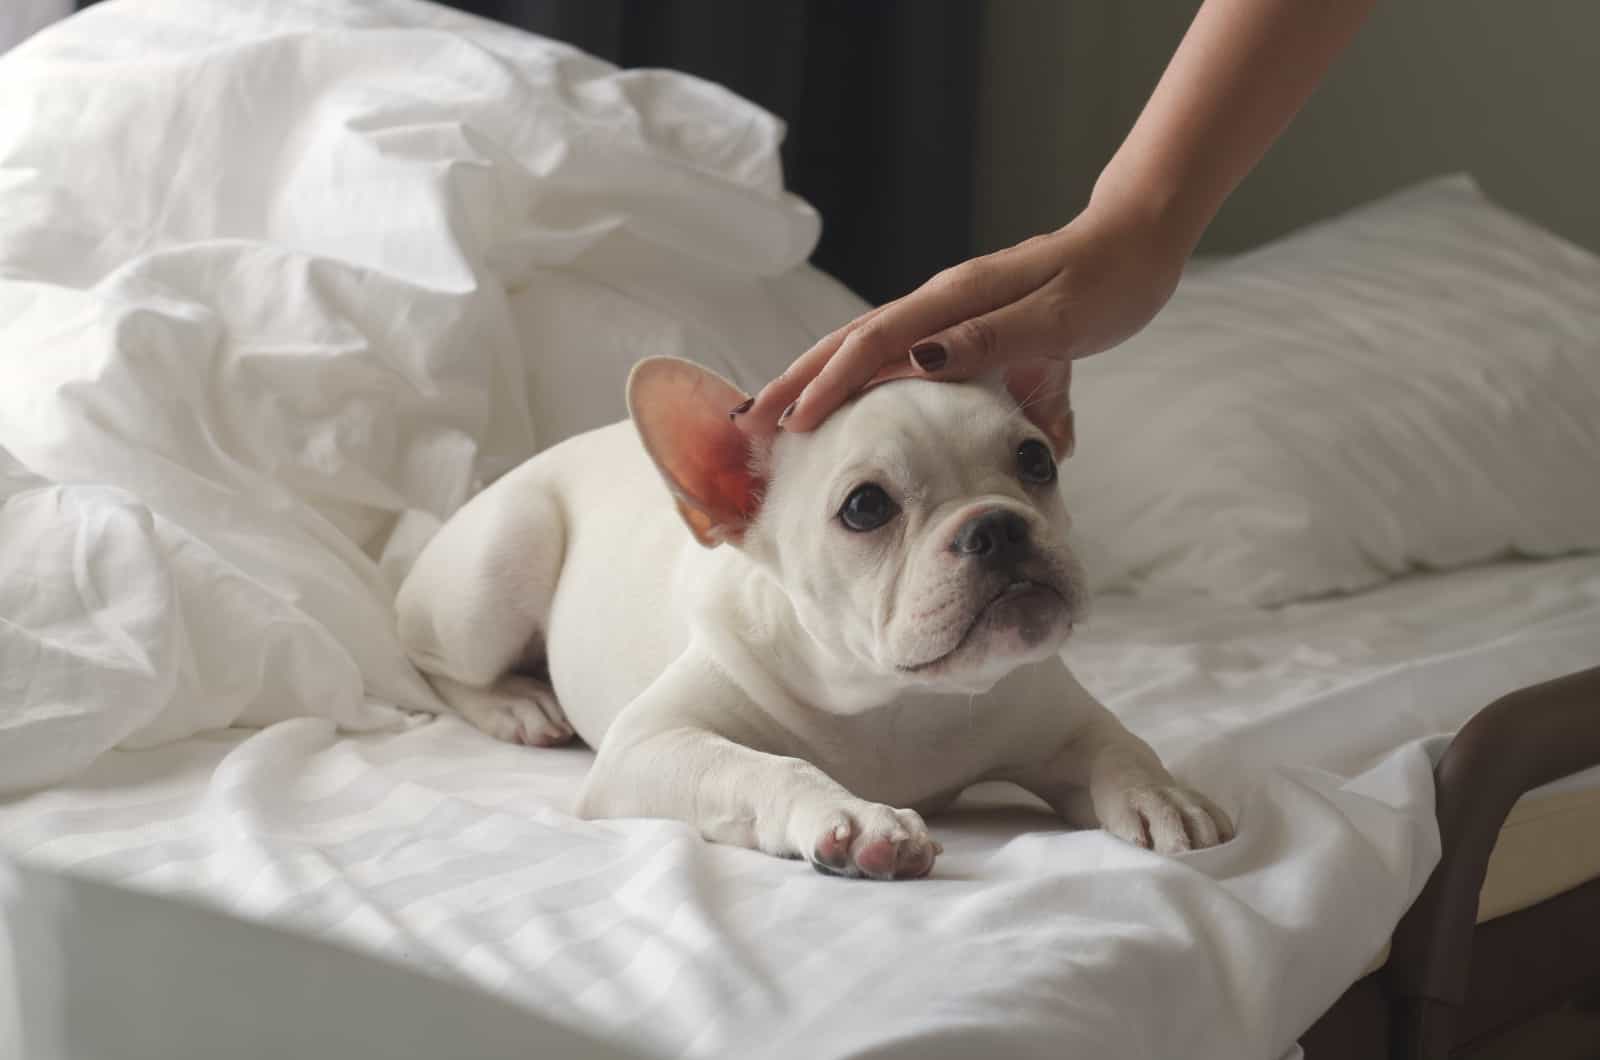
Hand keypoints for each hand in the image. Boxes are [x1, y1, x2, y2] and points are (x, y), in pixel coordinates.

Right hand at [737, 200, 1191, 434]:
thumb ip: (992, 339)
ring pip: (867, 346)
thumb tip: (919, 357)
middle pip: (851, 341)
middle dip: (797, 380)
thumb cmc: (1107, 283)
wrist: (1136, 244)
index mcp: (957, 299)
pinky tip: (848, 404)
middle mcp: (942, 302)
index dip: (829, 384)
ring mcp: (948, 312)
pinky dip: (861, 379)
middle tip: (747, 422)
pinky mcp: (962, 325)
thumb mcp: (1058, 317)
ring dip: (818, 379)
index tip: (790, 423)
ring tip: (778, 418)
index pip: (875, 344)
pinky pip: (896, 355)